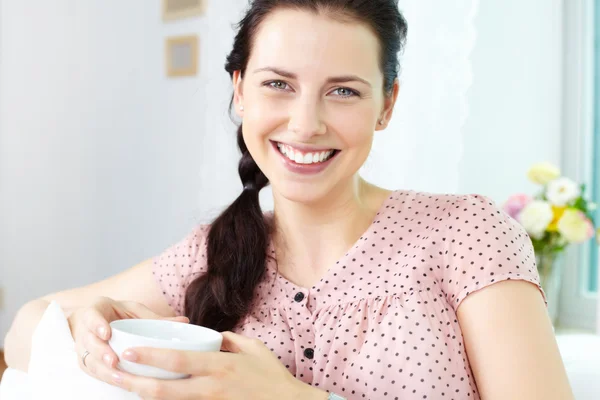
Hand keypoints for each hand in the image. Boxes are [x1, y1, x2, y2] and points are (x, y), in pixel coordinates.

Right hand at [70, 297, 187, 385]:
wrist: (95, 320)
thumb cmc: (117, 313)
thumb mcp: (134, 310)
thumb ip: (154, 317)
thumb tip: (184, 321)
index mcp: (95, 310)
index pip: (90, 316)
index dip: (96, 325)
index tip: (107, 333)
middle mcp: (84, 329)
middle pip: (88, 342)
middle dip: (100, 353)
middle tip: (114, 361)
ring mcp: (82, 347)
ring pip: (88, 360)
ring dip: (103, 370)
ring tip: (119, 377)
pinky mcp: (85, 361)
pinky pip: (91, 371)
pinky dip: (104, 377)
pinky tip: (119, 382)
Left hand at [113, 331, 327, 399]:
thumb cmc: (271, 375)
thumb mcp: (251, 348)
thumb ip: (226, 340)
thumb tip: (209, 336)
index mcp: (219, 365)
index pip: (178, 361)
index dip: (150, 357)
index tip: (128, 351)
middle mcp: (211, 387)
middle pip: (164, 389)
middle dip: (134, 383)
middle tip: (112, 374)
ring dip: (143, 396)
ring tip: (123, 387)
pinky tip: (149, 397)